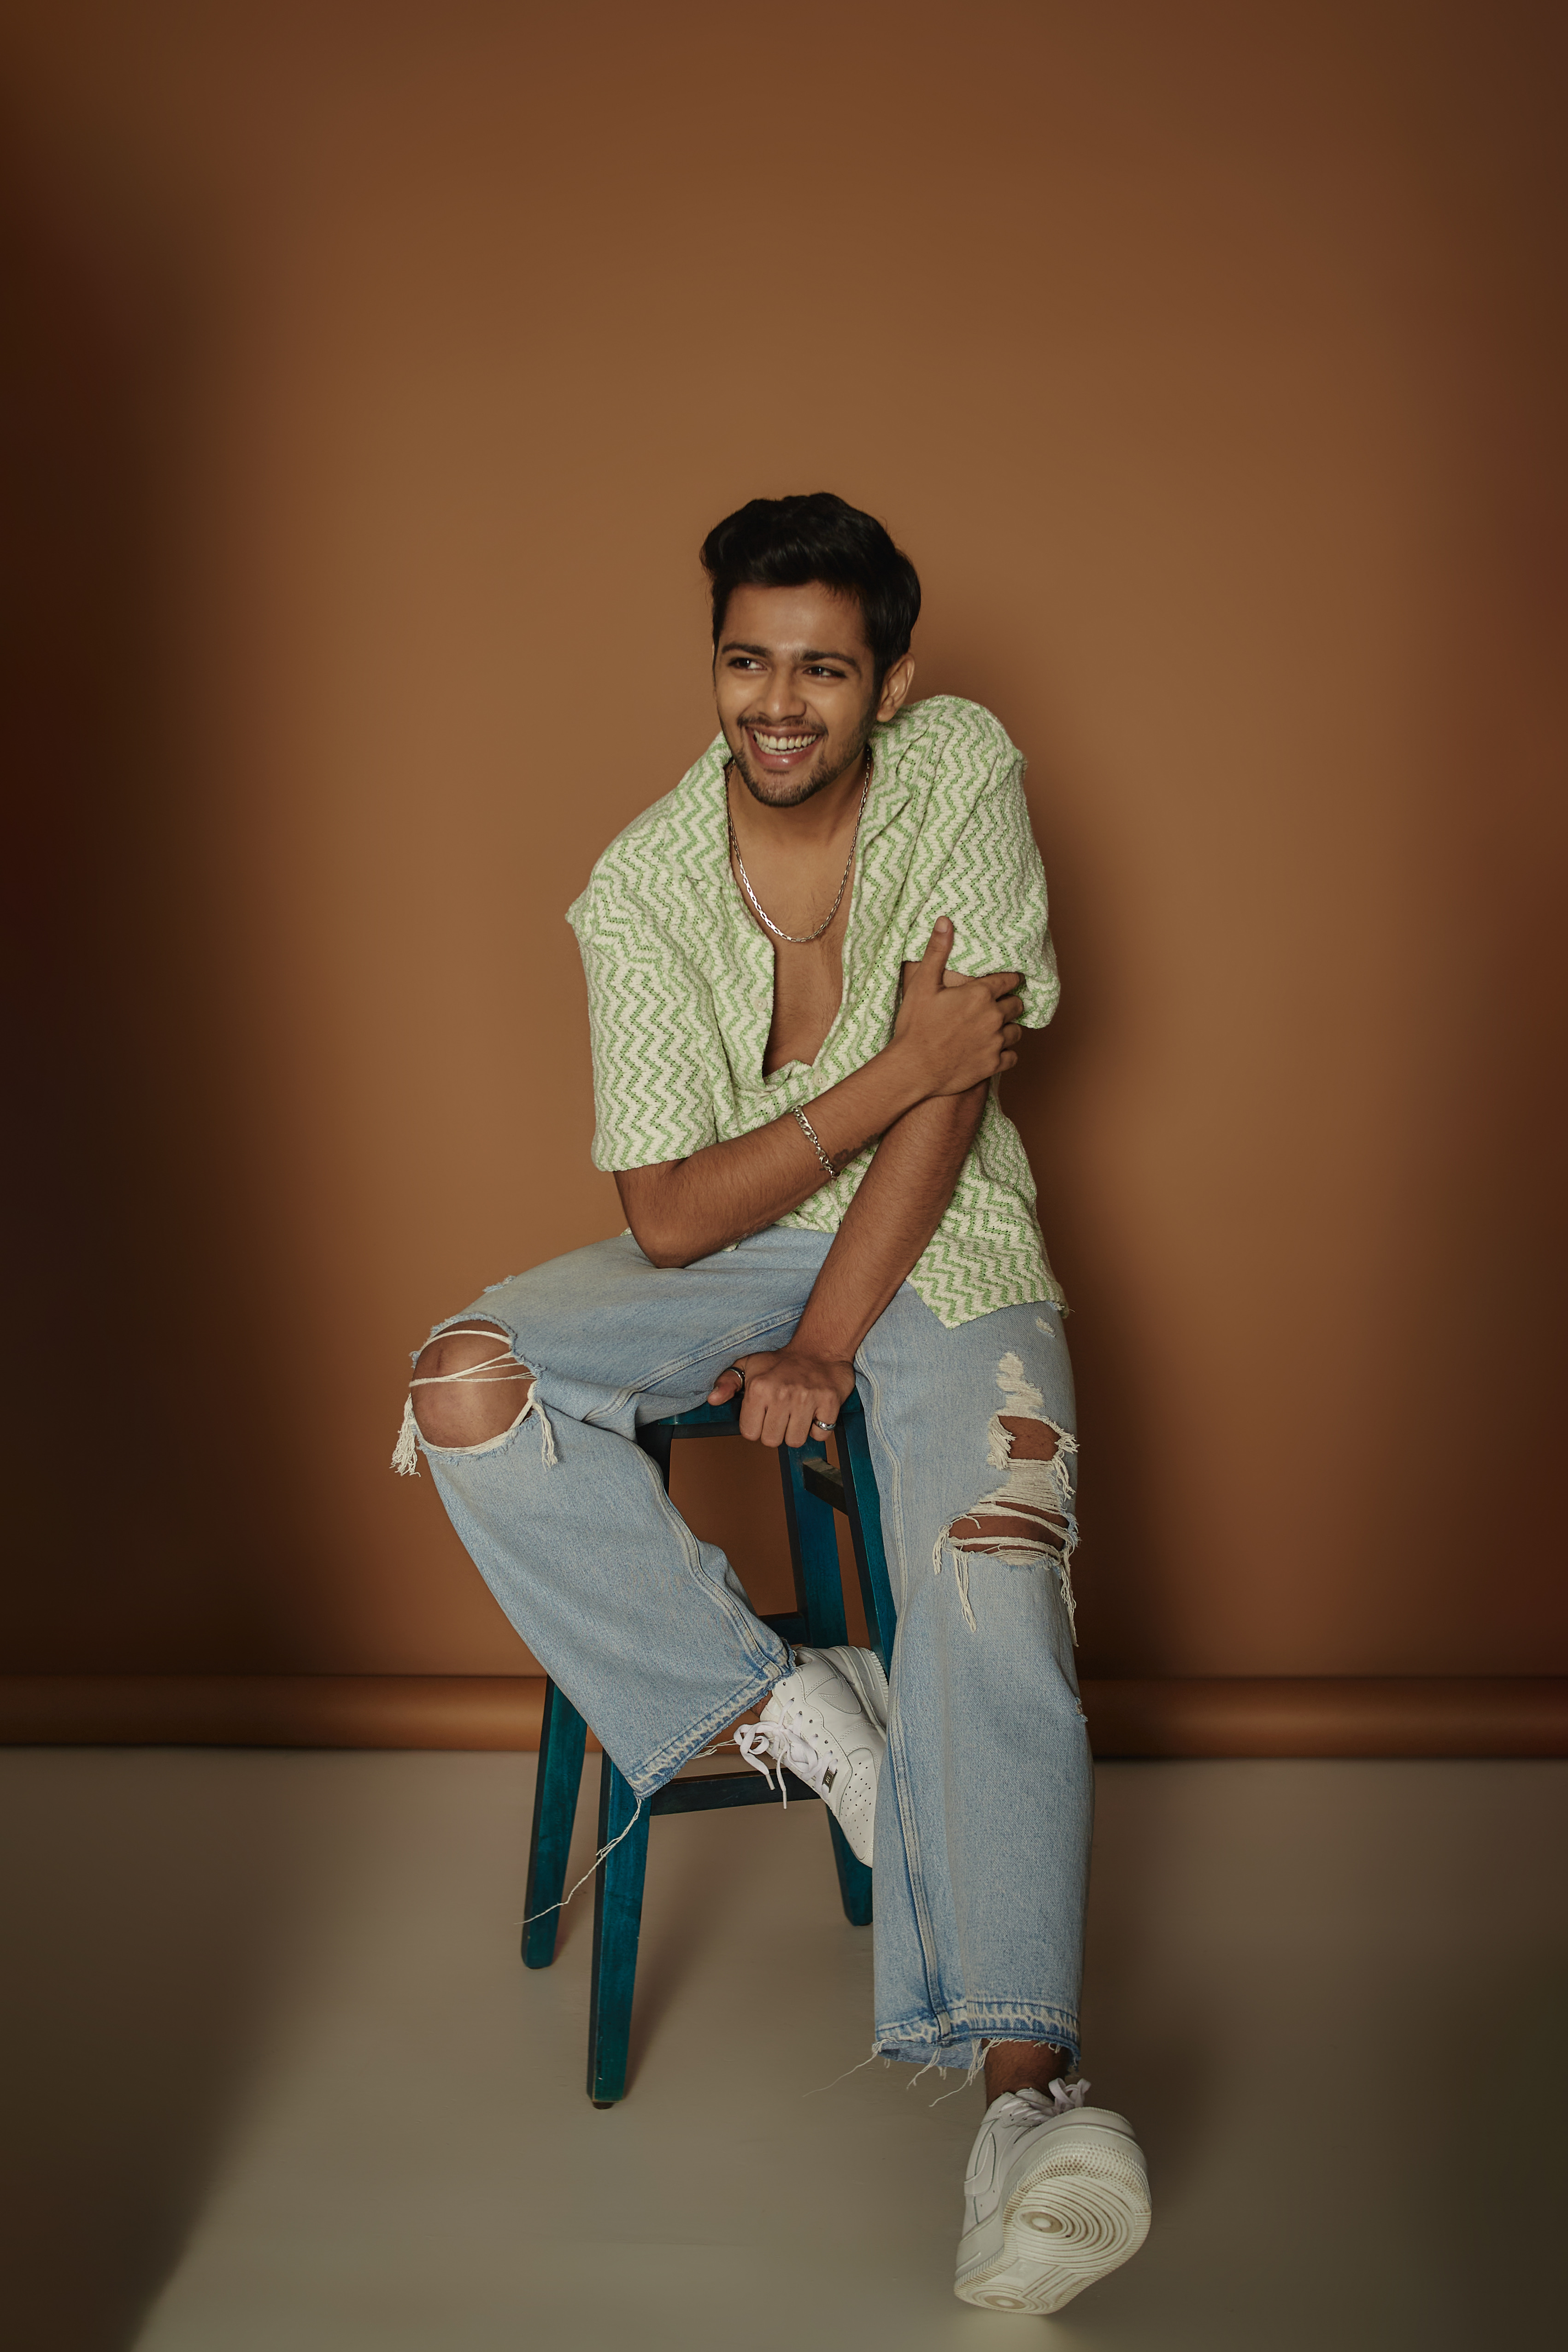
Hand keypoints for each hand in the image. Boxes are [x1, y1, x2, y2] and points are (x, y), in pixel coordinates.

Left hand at [706, 1347, 855, 1449]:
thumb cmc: (782, 1361)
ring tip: (798, 1413)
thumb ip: (727, 1382)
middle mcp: (782, 1394)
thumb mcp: (749, 1365)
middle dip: (776, 1431)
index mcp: (759, 1388)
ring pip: (795, 1440)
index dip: (757, 1427)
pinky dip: (818, 1427)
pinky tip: (814, 1411)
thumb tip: (713, 1399)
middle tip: (782, 1414)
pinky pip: (820, 1434)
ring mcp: (807, 1399)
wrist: (820, 1347)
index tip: (764, 1414)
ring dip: (797, 1431)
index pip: (750, 1433)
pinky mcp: (830, 1403)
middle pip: (772, 1441)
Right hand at [892, 919, 1022, 1095]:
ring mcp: (995, 1042)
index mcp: (980, 995)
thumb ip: (937, 951)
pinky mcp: (993, 1064)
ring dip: (1010, 1028)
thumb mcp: (922, 984)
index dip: (1010, 979)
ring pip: (1017, 1032)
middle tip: (1001, 1005)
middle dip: (1011, 1003)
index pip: (1009, 980)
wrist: (912, 1068)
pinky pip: (1012, 1057)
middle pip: (1017, 1005)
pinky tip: (996, 1051)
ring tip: (998, 1028)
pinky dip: (1006, 1053)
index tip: (1010, 980)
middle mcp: (993, 1017)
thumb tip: (945, 921)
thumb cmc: (915, 1026)